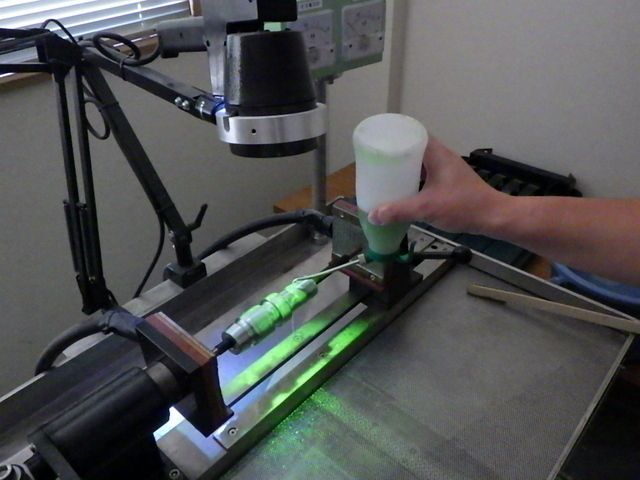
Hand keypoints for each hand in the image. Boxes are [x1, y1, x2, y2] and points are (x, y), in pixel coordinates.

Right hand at [368, 137, 504, 233]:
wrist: (493, 217)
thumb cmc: (463, 206)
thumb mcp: (427, 208)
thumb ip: (399, 211)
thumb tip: (373, 215)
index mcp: (437, 154)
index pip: (415, 134)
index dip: (396, 135)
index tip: (380, 140)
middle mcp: (443, 158)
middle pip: (415, 148)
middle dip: (396, 153)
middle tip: (378, 160)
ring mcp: (447, 170)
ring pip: (421, 163)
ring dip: (405, 168)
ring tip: (386, 174)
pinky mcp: (450, 182)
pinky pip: (427, 175)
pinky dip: (414, 179)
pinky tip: (404, 190)